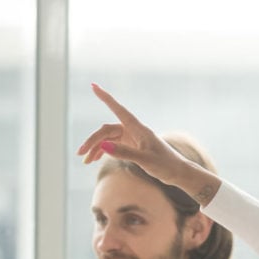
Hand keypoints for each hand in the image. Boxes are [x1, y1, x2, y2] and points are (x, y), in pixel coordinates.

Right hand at [76, 84, 220, 203]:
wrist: (178, 173)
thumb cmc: (165, 165)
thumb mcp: (144, 160)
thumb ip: (124, 152)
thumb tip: (103, 145)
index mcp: (138, 129)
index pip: (118, 109)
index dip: (106, 98)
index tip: (93, 85)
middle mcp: (134, 130)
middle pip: (106, 130)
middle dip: (92, 140)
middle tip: (81, 154)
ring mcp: (132, 138)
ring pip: (107, 138)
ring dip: (95, 148)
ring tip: (86, 161)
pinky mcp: (132, 146)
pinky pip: (112, 145)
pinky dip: (103, 151)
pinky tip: (94, 159)